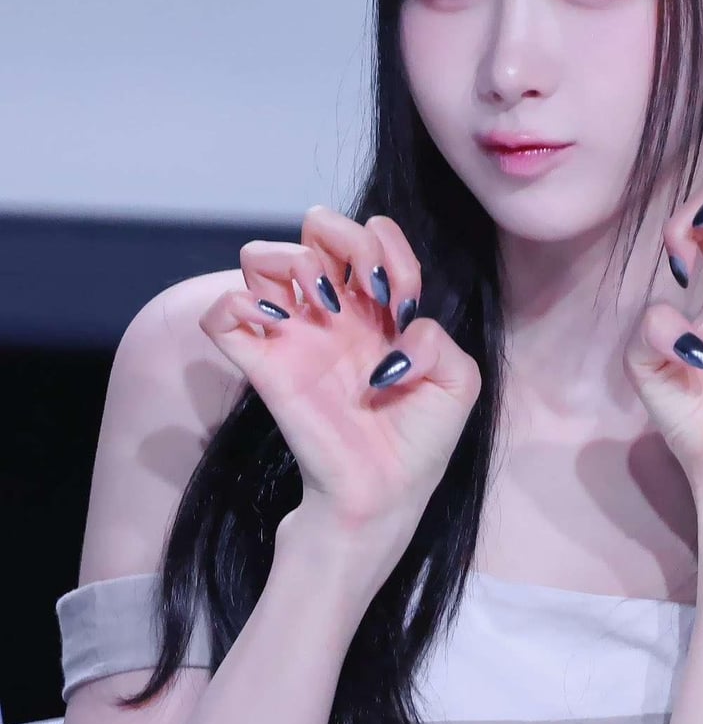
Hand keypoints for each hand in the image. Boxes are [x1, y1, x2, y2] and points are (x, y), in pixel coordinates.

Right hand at [198, 205, 481, 535]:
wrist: (383, 496)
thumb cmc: (419, 441)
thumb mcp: (459, 383)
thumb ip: (441, 341)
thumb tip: (398, 332)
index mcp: (377, 307)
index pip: (371, 234)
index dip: (389, 249)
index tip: (403, 301)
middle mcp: (332, 311)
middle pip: (314, 228)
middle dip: (341, 237)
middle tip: (363, 289)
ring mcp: (293, 335)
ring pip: (260, 256)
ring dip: (291, 261)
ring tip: (321, 305)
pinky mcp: (263, 367)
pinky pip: (221, 314)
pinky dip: (236, 303)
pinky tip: (276, 322)